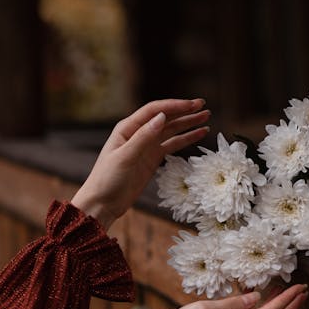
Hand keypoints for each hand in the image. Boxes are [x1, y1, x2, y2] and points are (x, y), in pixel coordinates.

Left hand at [72, 99, 209, 228]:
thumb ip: (144, 137)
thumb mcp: (125, 157)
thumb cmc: (107, 179)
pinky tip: (198, 135)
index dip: (174, 106)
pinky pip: (172, 145)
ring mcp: (146, 146)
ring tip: (206, 118)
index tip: (192, 105)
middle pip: (165, 118)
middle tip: (203, 107)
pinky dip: (185, 140)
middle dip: (184, 112)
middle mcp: (138, 133)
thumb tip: (162, 117)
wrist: (103, 203)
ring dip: (188, 124)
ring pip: (171, 131)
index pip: (154, 111)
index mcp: (128, 128)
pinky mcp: (152, 159)